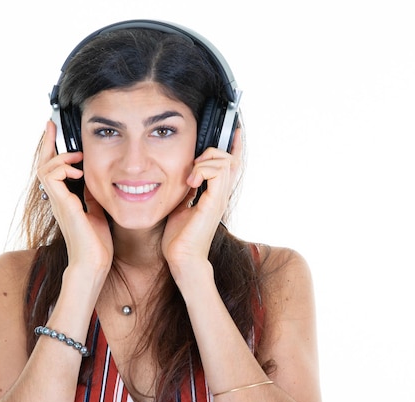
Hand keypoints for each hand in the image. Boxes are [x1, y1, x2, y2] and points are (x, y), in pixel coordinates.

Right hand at [37, 120, 112, 275]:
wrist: (94, 263)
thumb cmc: (96, 243)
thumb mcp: (96, 211)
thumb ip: (91, 195)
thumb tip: (94, 180)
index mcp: (64, 200)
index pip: (53, 170)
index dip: (52, 150)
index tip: (54, 131)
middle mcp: (57, 199)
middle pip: (42, 164)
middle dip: (47, 142)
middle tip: (52, 125)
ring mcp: (57, 201)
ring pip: (45, 167)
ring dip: (60, 157)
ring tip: (77, 159)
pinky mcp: (62, 203)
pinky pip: (52, 175)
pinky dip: (63, 168)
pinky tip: (79, 173)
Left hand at [162, 128, 243, 278]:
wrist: (182, 258)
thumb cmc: (179, 238)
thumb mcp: (181, 204)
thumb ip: (186, 188)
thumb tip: (184, 173)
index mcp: (215, 195)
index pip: (232, 165)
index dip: (235, 146)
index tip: (234, 130)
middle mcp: (221, 195)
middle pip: (229, 158)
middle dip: (211, 152)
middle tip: (193, 168)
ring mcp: (219, 198)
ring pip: (225, 161)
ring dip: (205, 162)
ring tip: (190, 178)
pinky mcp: (214, 202)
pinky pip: (218, 172)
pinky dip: (203, 170)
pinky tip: (191, 182)